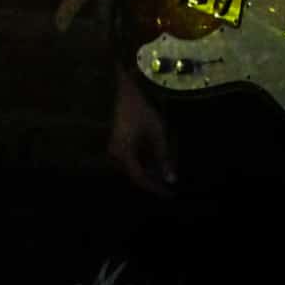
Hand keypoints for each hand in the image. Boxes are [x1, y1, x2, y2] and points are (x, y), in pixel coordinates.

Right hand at [107, 73, 175, 196]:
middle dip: (153, 179)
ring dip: (148, 170)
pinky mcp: (115, 141)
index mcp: (124, 154)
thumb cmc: (138, 109)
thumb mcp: (156, 133)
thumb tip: (171, 179)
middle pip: (135, 174)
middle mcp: (115, 154)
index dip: (156, 188)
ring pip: (132, 167)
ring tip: (164, 170)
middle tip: (170, 182)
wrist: (117, 89)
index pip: (140, 179)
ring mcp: (113, 147)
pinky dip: (142, 161)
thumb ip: (163, 157)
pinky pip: (129, 158)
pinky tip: (153, 158)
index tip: (171, 194)